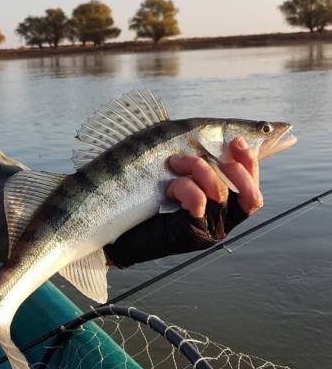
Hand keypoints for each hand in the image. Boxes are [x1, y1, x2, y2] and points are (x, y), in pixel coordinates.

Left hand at [104, 137, 262, 267]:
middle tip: (205, 154)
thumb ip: (195, 160)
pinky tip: (169, 187)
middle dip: (234, 167)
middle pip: (250, 196)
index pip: (252, 188)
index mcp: (222, 207)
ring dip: (198, 168)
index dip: (251, 163)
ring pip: (221, 193)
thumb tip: (210, 133)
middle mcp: (221, 221)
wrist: (116, 233)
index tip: (236, 141)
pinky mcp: (193, 235)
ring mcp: (209, 231)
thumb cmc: (142, 199)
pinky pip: (200, 201)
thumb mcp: (173, 172)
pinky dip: (185, 187)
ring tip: (175, 163)